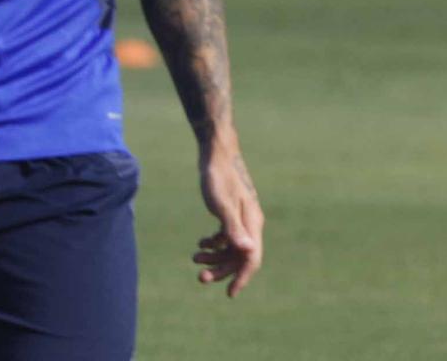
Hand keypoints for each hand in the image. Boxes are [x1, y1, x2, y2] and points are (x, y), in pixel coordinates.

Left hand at [195, 144, 262, 296]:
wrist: (216, 153)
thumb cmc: (218, 177)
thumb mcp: (222, 204)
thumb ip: (233, 228)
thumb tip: (247, 251)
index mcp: (252, 222)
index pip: (252, 258)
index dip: (242, 277)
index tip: (229, 293)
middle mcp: (250, 222)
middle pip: (240, 256)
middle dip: (221, 269)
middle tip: (199, 277)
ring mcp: (242, 217)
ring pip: (232, 247)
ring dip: (215, 257)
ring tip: (194, 257)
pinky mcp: (232, 212)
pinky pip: (227, 236)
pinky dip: (214, 243)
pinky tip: (201, 242)